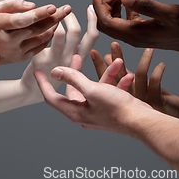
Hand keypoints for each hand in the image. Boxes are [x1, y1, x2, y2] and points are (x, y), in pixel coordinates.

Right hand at [0, 0, 72, 66]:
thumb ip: (13, 4)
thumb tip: (33, 5)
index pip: (23, 19)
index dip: (39, 13)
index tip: (53, 6)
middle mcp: (7, 41)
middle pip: (36, 29)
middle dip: (54, 18)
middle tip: (67, 8)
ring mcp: (15, 52)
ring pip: (41, 38)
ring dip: (54, 26)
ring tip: (61, 15)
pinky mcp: (20, 59)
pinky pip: (40, 47)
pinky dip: (48, 36)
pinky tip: (53, 27)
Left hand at [21, 5, 98, 100]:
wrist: (33, 89)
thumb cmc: (54, 71)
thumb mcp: (70, 61)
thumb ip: (76, 47)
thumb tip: (77, 26)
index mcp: (79, 58)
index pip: (92, 37)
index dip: (93, 21)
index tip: (90, 8)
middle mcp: (69, 59)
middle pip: (75, 31)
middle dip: (69, 16)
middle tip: (63, 10)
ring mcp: (55, 60)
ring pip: (58, 33)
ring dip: (54, 19)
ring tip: (50, 16)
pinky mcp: (40, 58)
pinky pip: (42, 37)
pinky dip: (42, 27)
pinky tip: (38, 24)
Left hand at [34, 54, 150, 132]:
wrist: (142, 122)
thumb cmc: (116, 109)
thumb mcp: (92, 89)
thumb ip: (74, 78)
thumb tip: (56, 71)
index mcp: (75, 111)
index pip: (52, 97)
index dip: (43, 84)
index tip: (36, 72)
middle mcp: (84, 113)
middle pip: (74, 89)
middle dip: (76, 71)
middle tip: (75, 56)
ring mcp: (97, 112)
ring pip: (95, 88)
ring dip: (105, 74)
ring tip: (116, 61)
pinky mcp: (110, 110)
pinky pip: (109, 92)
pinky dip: (116, 82)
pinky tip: (126, 74)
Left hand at [91, 0, 178, 79]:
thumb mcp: (168, 12)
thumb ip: (145, 5)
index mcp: (134, 34)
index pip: (104, 20)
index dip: (97, 4)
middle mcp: (132, 37)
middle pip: (105, 21)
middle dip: (105, 2)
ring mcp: (137, 35)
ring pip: (115, 19)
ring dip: (115, 3)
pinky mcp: (143, 31)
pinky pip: (125, 19)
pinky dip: (124, 5)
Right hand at [91, 43, 178, 119]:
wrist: (170, 114)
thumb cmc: (148, 97)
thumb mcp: (130, 83)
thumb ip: (118, 72)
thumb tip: (107, 56)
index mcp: (118, 96)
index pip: (105, 79)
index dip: (99, 66)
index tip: (94, 51)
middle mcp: (128, 99)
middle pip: (120, 77)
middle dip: (116, 59)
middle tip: (114, 44)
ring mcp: (142, 100)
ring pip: (139, 76)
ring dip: (144, 60)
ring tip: (149, 49)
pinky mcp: (156, 101)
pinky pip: (155, 82)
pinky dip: (158, 71)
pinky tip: (161, 64)